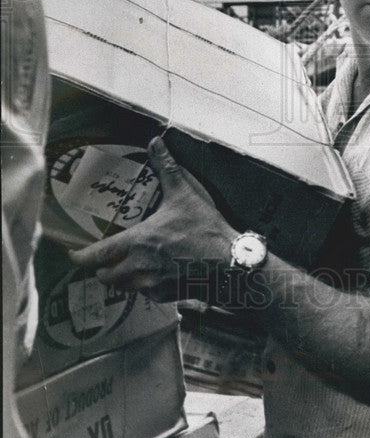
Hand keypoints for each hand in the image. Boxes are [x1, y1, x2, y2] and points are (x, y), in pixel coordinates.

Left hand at [69, 136, 237, 301]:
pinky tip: (155, 272)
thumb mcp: (185, 194)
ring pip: (122, 286)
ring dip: (120, 277)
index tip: (73, 254)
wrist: (228, 263)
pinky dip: (144, 285)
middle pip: (104, 276)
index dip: (79, 257)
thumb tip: (156, 143)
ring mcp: (151, 284)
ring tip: (128, 265)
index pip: (95, 256)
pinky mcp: (165, 295)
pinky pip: (144, 293)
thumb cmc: (205, 230)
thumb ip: (166, 168)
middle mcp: (138, 267)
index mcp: (137, 242)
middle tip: (105, 258)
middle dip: (102, 268)